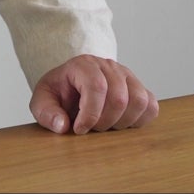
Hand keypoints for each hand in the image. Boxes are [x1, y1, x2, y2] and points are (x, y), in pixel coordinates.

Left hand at [29, 54, 158, 134]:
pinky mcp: (139, 88)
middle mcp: (108, 66)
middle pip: (119, 98)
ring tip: (106, 125)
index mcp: (83, 64)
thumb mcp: (42, 101)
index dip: (90, 114)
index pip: (96, 87)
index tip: (79, 129)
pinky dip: (139, 120)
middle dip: (104, 122)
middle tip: (91, 128)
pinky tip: (121, 123)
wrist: (71, 86)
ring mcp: (127, 76)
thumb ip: (46, 112)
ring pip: (139, 101)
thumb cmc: (59, 94)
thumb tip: (63, 126)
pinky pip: (151, 106)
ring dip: (123, 122)